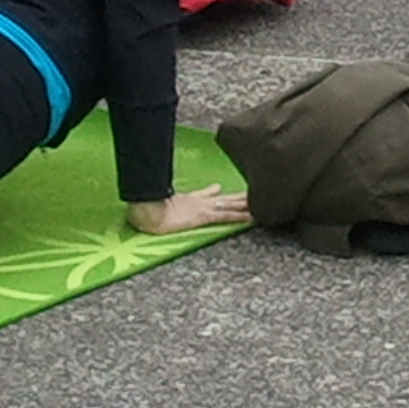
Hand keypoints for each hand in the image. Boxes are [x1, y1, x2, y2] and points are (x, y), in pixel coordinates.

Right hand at [126, 185, 250, 233]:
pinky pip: (226, 216)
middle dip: (240, 197)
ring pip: (230, 205)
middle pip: (225, 198)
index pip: (205, 195)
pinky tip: (252, 218)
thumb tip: (155, 201)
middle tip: (257, 193)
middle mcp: (199, 203)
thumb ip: (159, 197)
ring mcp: (203, 209)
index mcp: (188, 201)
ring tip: (262, 204)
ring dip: (246, 205)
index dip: (215, 193)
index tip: (221, 189)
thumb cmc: (147, 211)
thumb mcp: (155, 205)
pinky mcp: (204, 217)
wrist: (147, 213)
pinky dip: (239, 217)